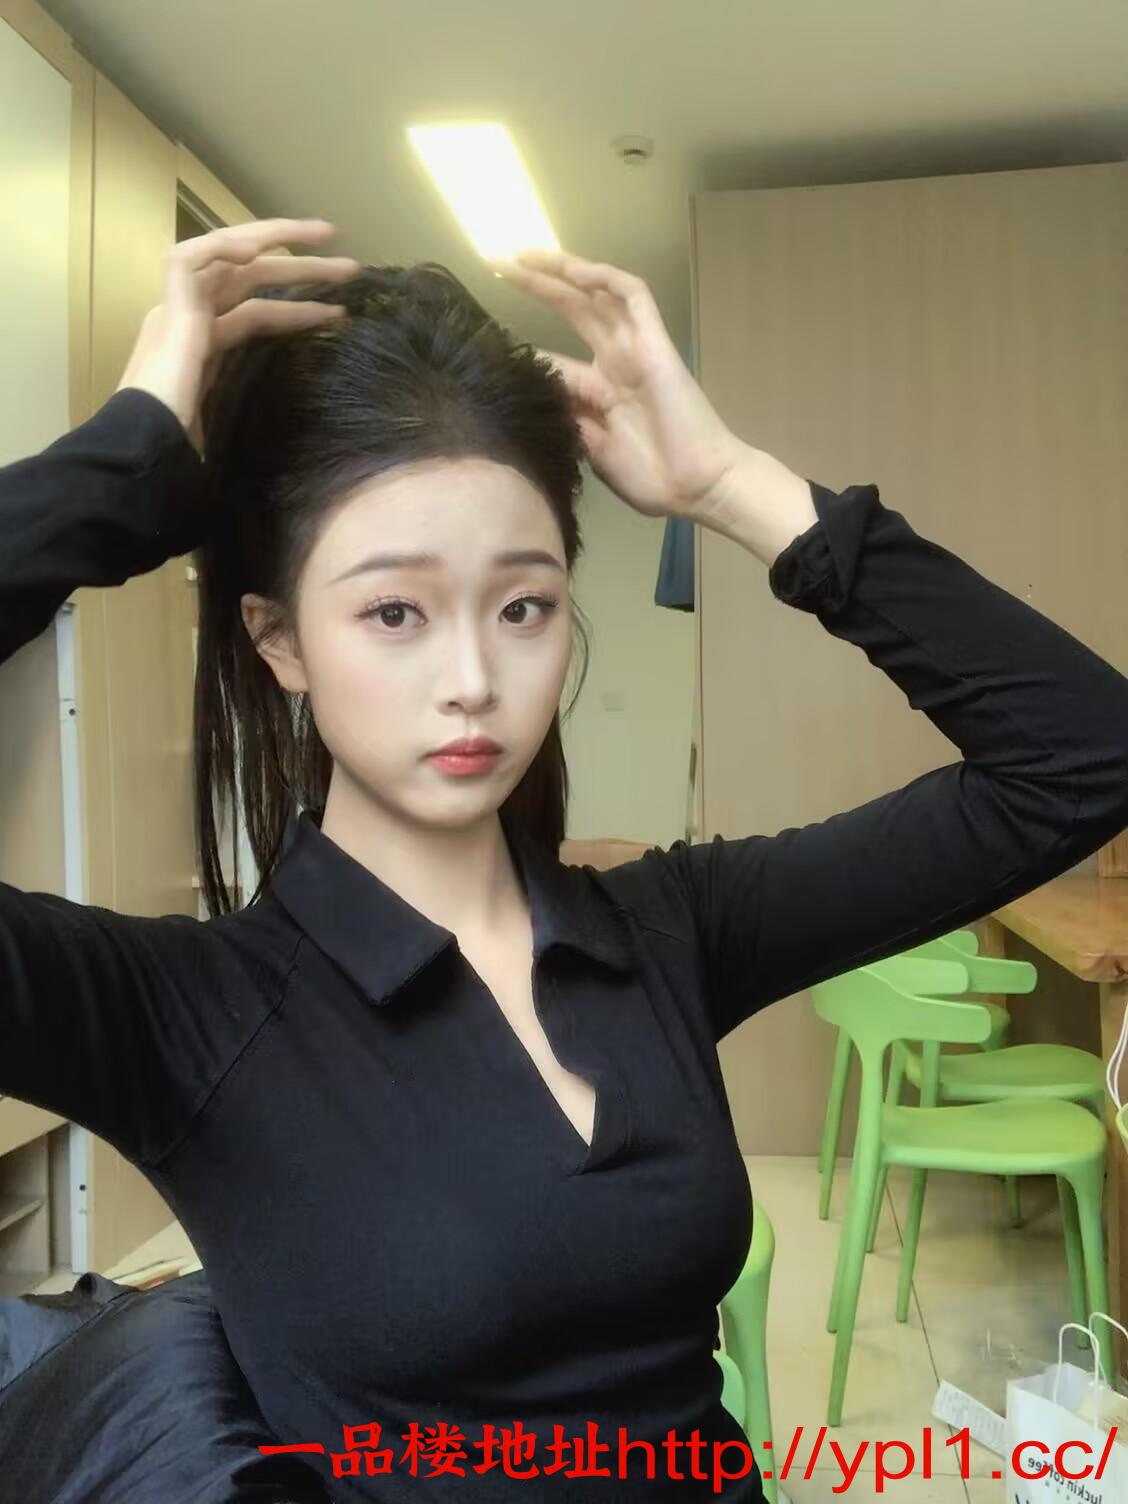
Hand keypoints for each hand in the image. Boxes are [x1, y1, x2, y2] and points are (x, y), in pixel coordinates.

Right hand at [115, 218, 360, 453]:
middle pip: (250, 279)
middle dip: (300, 267)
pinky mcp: (168, 309)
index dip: (297, 310)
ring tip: (330, 242)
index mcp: (203, 346)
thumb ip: (247, 408)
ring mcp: (177, 312)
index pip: (255, 312)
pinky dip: (221, 248)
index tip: (338, 313)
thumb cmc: (183, 447)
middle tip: (350, 267)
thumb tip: (281, 435)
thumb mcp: (228, 423)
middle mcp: (189, 321)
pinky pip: (189, 260)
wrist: (146, 447)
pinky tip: (258, 250)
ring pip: (231, 261)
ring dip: (281, 246)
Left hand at [486, 249, 744, 519]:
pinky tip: (573, 268)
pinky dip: (605, 277)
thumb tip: (530, 399)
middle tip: (493, 261)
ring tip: (521, 254)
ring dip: (560, 271)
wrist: (696, 487)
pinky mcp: (657, 344)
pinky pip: (634, 297)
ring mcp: (635, 350)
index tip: (481, 337)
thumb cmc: (650, 479)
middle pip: (570, 310)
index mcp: (598, 393)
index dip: (521, 346)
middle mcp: (614, 363)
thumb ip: (566, 422)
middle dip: (533, 285)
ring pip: (595, 295)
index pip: (553, 358)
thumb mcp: (592, 452)